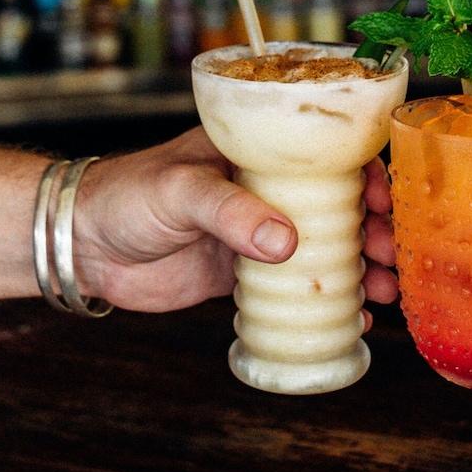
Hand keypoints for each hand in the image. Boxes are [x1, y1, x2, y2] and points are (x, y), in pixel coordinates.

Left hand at [73, 129, 399, 316]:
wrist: (82, 244)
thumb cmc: (125, 195)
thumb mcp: (181, 191)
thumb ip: (231, 213)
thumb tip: (286, 244)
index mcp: (253, 151)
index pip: (324, 154)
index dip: (363, 175)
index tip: (384, 203)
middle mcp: (262, 188)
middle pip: (336, 205)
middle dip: (372, 230)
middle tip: (389, 258)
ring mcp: (254, 231)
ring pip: (323, 247)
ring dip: (359, 267)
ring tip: (384, 292)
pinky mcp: (240, 273)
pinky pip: (294, 288)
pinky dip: (326, 302)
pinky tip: (351, 320)